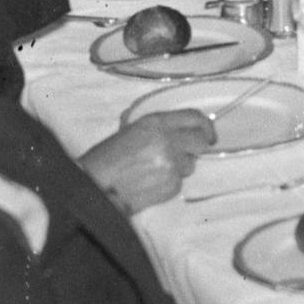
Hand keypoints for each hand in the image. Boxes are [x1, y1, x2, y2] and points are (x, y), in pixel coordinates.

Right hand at [78, 110, 216, 211]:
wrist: (96, 186)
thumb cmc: (106, 159)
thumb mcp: (130, 131)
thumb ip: (158, 128)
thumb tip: (182, 131)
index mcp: (154, 122)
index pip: (194, 117)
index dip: (205, 125)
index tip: (208, 133)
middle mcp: (167, 140)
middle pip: (200, 141)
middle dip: (196, 147)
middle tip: (186, 153)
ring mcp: (171, 163)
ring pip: (190, 164)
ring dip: (179, 167)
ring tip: (154, 170)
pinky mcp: (171, 185)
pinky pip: (180, 182)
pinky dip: (169, 183)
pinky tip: (150, 182)